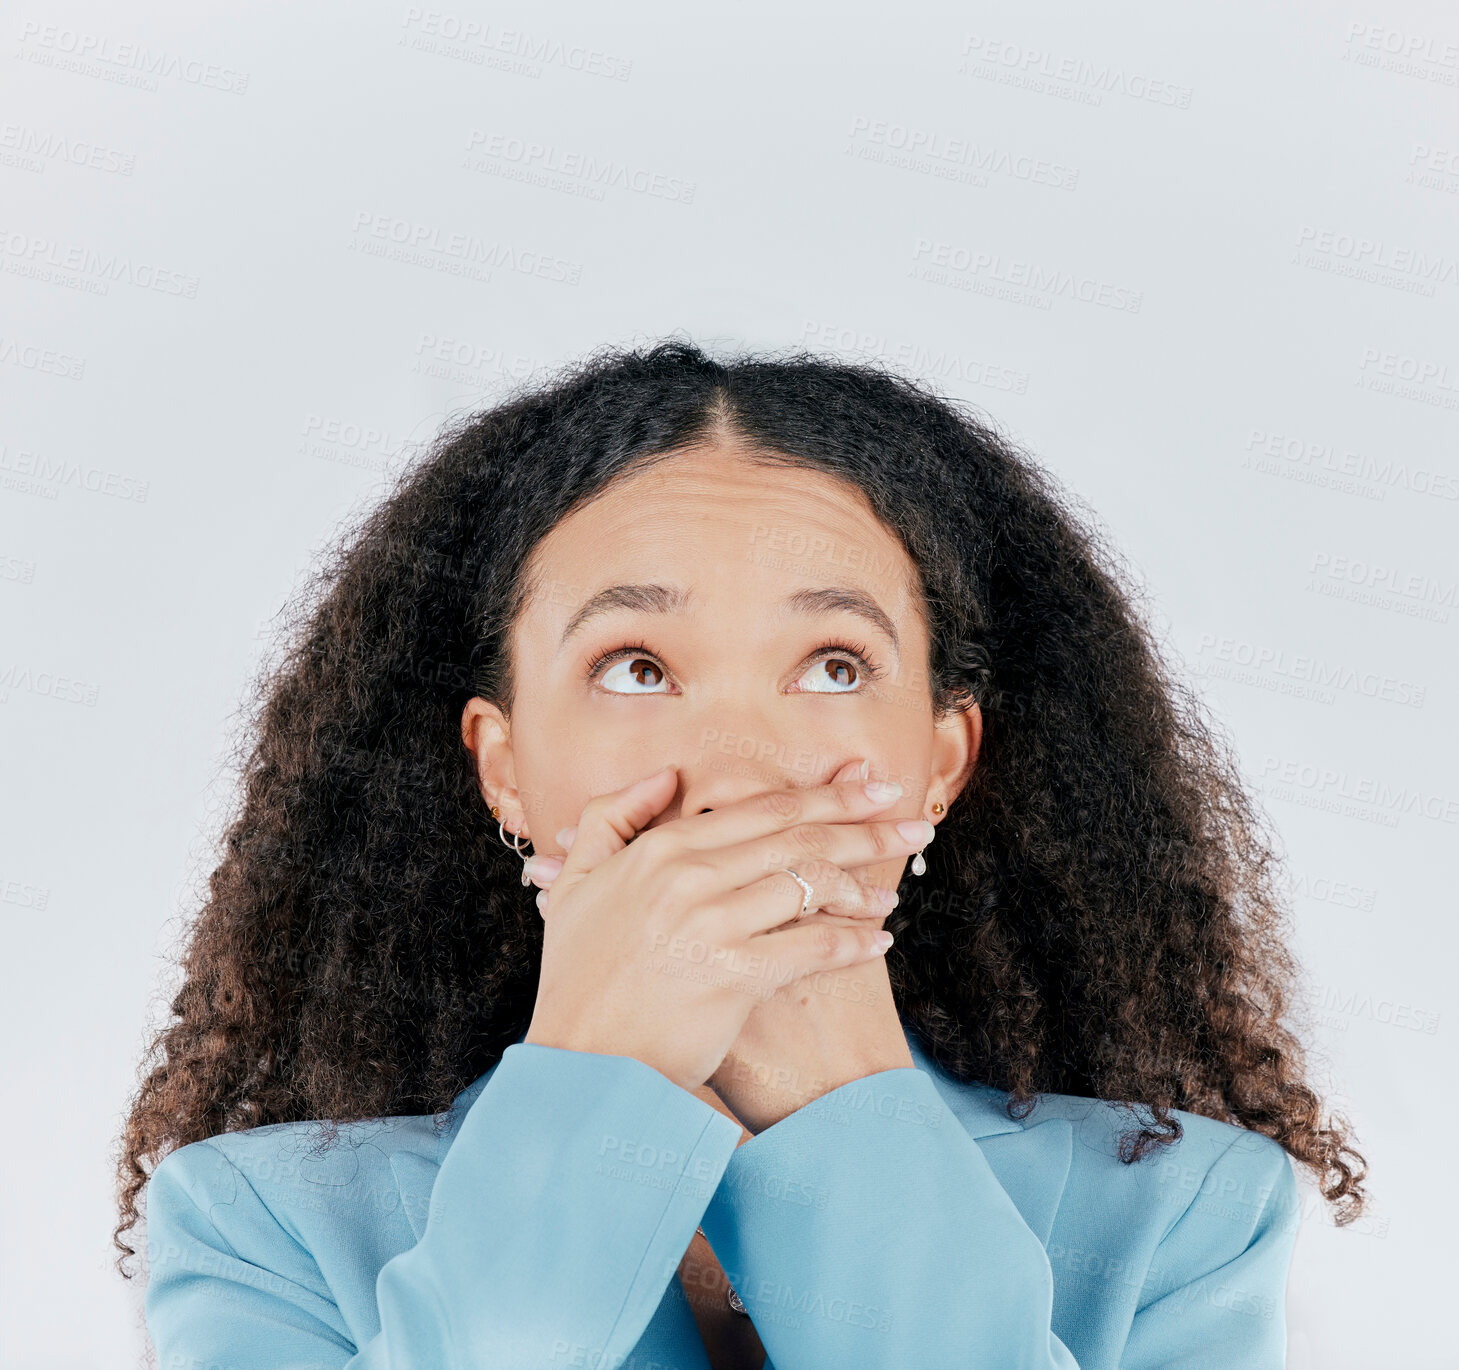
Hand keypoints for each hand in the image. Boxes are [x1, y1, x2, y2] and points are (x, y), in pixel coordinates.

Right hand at [521, 765, 929, 1092]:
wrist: (580, 1063)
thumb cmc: (578, 978)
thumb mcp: (576, 883)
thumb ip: (614, 817)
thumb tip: (667, 775)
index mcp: (658, 849)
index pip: (762, 809)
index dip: (827, 794)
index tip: (871, 787)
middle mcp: (687, 876)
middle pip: (799, 838)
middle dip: (866, 827)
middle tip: (913, 825)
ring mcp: (710, 924)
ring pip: (809, 885)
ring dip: (864, 887)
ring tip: (892, 892)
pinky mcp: (732, 976)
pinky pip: (811, 946)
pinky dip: (852, 942)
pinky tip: (877, 943)